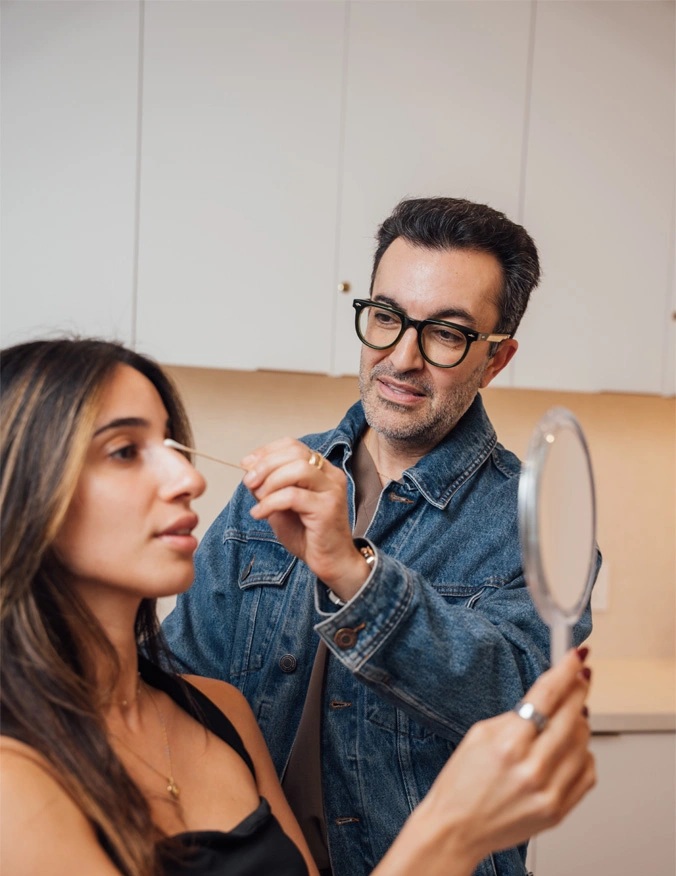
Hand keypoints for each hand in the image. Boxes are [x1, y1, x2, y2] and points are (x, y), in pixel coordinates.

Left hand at [241, 438, 367, 596]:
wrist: (331, 563)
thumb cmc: (308, 535)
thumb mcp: (282, 506)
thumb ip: (269, 487)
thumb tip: (249, 471)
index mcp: (322, 470)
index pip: (293, 445)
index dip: (267, 451)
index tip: (247, 464)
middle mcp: (330, 475)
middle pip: (295, 452)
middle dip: (265, 464)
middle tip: (248, 481)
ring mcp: (332, 490)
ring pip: (298, 469)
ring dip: (270, 481)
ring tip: (257, 498)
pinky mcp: (328, 508)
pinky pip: (293, 496)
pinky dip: (270, 503)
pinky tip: (260, 514)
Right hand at [408, 648, 594, 872]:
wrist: (456, 829)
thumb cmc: (461, 783)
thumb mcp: (479, 734)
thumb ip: (516, 716)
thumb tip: (547, 698)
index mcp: (508, 744)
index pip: (548, 696)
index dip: (566, 671)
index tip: (576, 658)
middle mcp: (533, 769)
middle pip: (571, 716)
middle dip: (578, 690)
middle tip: (580, 677)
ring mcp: (549, 793)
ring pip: (584, 743)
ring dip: (580, 723)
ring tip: (570, 715)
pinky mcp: (558, 811)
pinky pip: (587, 774)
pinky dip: (583, 755)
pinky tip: (570, 748)